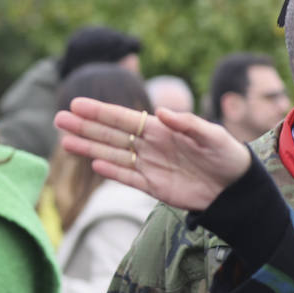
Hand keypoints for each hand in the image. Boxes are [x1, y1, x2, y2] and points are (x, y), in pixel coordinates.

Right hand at [53, 98, 250, 211]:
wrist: (235, 187)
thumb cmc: (226, 154)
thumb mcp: (212, 136)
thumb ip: (187, 124)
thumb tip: (162, 113)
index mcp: (160, 129)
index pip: (123, 119)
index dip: (99, 112)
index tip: (77, 105)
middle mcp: (149, 145)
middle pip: (110, 135)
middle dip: (84, 127)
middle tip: (58, 119)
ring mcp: (148, 166)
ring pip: (112, 155)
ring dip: (89, 149)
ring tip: (65, 142)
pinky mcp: (153, 186)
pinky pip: (128, 178)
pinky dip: (112, 172)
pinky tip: (94, 166)